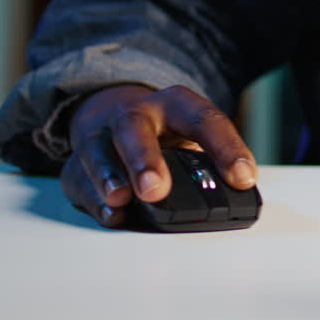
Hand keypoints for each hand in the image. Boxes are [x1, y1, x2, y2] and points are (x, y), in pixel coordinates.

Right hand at [59, 85, 257, 227]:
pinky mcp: (77, 162)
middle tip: (155, 190)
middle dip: (143, 158)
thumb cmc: (166, 133)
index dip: (226, 148)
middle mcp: (135, 114)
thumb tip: (233, 196)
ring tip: (121, 199)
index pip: (204, 119)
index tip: (243, 179)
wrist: (116, 114)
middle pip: (134, 127)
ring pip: (97, 151)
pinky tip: (111, 214)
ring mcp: (101, 136)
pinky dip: (93, 200)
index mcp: (176, 104)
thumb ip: (211, 163)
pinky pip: (78, 179)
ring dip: (109, 177)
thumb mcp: (195, 135)